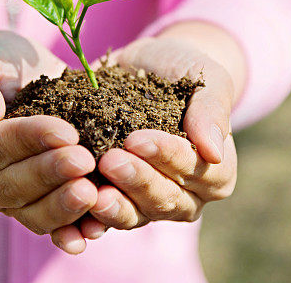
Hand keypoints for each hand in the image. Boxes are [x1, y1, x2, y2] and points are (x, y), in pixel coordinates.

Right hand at [0, 30, 98, 253]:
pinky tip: (95, 229)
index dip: (31, 140)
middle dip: (51, 174)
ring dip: (64, 207)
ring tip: (94, 192)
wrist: (12, 74)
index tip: (68, 131)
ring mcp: (4, 204)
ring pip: (33, 213)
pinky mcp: (36, 207)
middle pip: (13, 186)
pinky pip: (53, 225)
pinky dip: (74, 229)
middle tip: (86, 161)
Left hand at [88, 36, 237, 229]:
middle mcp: (187, 197)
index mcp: (216, 173)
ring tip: (92, 193)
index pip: (193, 169)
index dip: (166, 156)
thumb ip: (211, 113)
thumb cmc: (185, 71)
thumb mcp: (206, 80)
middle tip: (109, 160)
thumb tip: (215, 154)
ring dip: (113, 206)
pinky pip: (104, 220)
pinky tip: (74, 220)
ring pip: (135, 215)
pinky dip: (89, 222)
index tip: (137, 138)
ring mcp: (149, 204)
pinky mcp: (117, 203)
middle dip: (136, 180)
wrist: (147, 67)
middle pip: (164, 199)